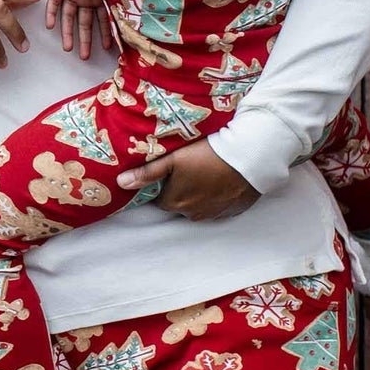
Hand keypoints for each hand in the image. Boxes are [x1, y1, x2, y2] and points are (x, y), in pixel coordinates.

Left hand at [45, 0, 113, 60]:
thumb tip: (147, 2)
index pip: (102, 18)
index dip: (105, 33)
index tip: (108, 48)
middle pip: (85, 22)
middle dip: (85, 40)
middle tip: (84, 56)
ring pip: (69, 17)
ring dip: (68, 32)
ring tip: (69, 49)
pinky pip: (54, 3)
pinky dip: (52, 15)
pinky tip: (51, 27)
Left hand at [119, 139, 258, 220]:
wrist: (248, 157)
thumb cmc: (206, 155)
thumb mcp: (173, 159)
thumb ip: (147, 173)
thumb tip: (121, 183)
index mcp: (175, 203)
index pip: (158, 199)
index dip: (161, 185)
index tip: (167, 172)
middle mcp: (193, 214)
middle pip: (177, 203)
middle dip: (178, 190)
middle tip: (186, 168)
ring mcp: (214, 214)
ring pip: (197, 205)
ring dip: (197, 193)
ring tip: (203, 172)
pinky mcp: (232, 210)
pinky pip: (217, 205)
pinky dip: (215, 196)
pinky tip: (219, 180)